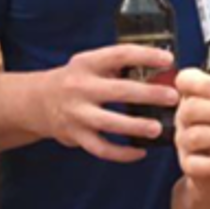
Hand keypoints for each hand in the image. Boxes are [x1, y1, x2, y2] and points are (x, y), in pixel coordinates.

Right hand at [38, 44, 176, 162]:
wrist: (37, 101)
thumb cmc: (75, 80)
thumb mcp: (90, 64)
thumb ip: (117, 66)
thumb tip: (159, 70)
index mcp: (87, 63)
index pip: (119, 55)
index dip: (145, 56)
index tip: (168, 59)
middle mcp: (80, 87)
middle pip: (118, 91)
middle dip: (148, 94)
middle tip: (173, 97)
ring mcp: (76, 113)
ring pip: (109, 123)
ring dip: (135, 127)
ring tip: (157, 128)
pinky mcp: (75, 135)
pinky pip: (101, 148)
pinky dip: (122, 153)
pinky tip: (140, 152)